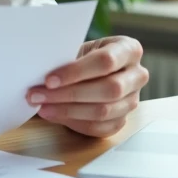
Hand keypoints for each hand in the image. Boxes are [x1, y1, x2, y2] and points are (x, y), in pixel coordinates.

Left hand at [26, 36, 147, 137]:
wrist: (92, 69)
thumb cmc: (84, 57)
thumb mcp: (79, 49)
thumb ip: (67, 57)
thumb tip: (41, 70)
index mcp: (129, 49)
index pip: (106, 61)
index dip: (76, 72)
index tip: (49, 80)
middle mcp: (137, 75)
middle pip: (109, 89)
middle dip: (70, 94)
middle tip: (39, 95)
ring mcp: (133, 100)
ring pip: (104, 111)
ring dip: (67, 111)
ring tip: (42, 107)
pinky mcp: (122, 120)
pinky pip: (100, 127)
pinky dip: (74, 123)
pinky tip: (54, 115)